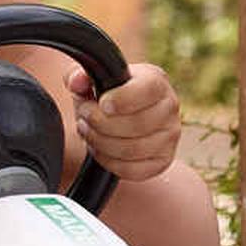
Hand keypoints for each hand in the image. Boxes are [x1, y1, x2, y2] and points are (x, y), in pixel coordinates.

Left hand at [70, 59, 185, 186]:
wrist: (124, 115)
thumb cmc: (108, 93)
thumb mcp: (93, 78)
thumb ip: (79, 76)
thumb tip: (75, 82)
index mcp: (156, 81)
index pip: (147, 90)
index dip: (121, 100)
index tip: (102, 103)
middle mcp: (169, 108)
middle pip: (136, 125)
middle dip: (99, 123)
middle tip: (83, 117)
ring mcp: (169, 136)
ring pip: (132, 150)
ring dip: (100, 143)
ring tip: (87, 131)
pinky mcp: (162, 161)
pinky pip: (132, 170)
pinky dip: (108, 161)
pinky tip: (98, 149)